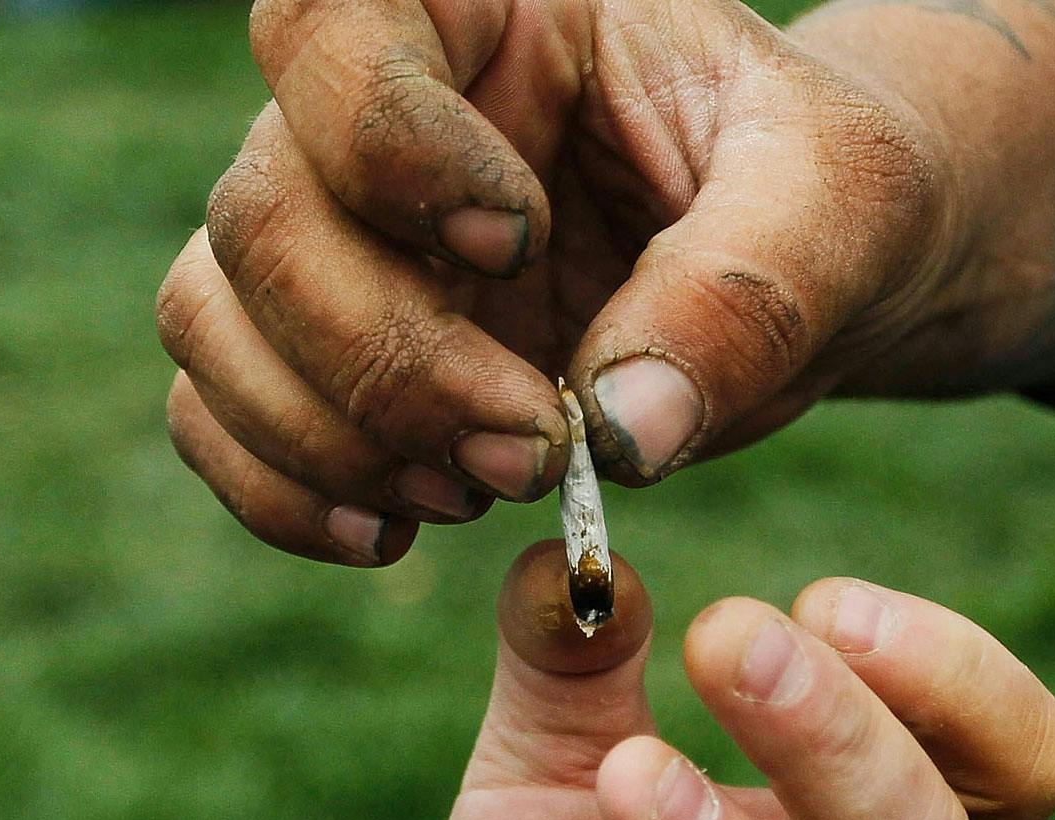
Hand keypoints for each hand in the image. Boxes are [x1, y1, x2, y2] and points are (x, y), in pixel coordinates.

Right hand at [154, 0, 960, 564]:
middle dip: (386, 359)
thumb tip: (619, 433)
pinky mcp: (323, 350)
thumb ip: (747, 297)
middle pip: (263, 210)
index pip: (329, 23)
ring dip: (328, 436)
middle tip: (530, 448)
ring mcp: (335, 232)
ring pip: (212, 315)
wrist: (812, 278)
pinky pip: (216, 415)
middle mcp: (374, 108)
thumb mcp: (842, 211)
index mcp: (487, 9)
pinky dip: (282, 490)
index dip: (382, 141)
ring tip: (477, 495)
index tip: (517, 242)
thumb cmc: (826, 196)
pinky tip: (395, 532)